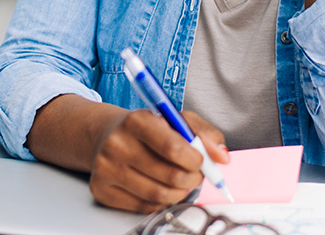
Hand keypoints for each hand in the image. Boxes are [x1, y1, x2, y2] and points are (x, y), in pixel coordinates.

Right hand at [88, 109, 228, 212]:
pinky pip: (144, 207)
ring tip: (180, 181)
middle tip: (195, 174)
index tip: (201, 160)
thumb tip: (221, 157)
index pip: (174, 148)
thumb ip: (203, 133)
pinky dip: (161, 201)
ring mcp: (107, 169)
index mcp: (136, 120)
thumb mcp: (174, 118)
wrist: (105, 135)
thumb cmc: (146, 128)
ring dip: (180, 192)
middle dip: (193, 179)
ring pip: (160, 195)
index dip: (196, 160)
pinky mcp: (102, 190)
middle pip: (170, 176)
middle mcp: (117, 144)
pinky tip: (160, 186)